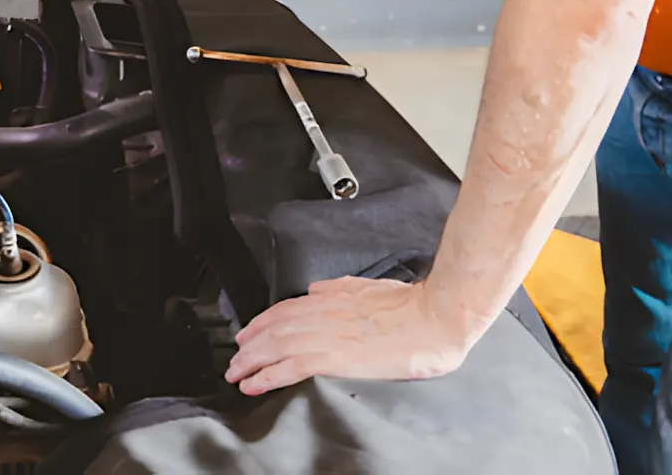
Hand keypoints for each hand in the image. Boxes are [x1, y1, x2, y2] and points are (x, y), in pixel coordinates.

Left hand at [224, 277, 476, 395]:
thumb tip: (317, 289)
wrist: (436, 317)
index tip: (249, 332)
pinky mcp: (336, 357)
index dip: (262, 322)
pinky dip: (268, 375)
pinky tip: (255, 384)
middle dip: (250, 344)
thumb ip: (340, 289)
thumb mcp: (370, 287)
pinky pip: (291, 367)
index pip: (286, 308)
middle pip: (274, 328)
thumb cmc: (413, 306)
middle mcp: (325, 313)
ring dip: (251, 361)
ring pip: (276, 346)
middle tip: (234, 359)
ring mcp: (328, 335)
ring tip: (237, 373)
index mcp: (333, 298)